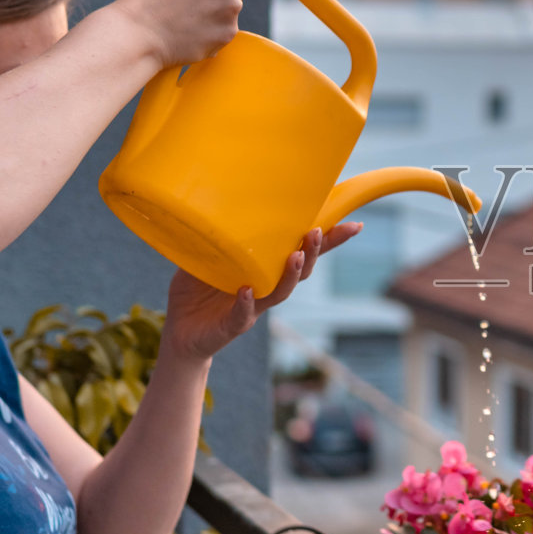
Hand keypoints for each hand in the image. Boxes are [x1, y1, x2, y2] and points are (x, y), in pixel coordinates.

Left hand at [159, 223, 361, 362]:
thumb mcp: (203, 257)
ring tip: (296, 257)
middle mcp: (265, 289)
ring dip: (290, 275)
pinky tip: (247, 291)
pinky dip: (246, 303)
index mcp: (264, 270)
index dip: (328, 241)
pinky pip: (242, 315)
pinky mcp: (230, 326)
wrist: (177, 334)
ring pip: (279, 293)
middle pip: (301, 272)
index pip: (302, 252)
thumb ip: (216, 236)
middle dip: (313, 252)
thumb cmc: (194, 293)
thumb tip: (221, 199)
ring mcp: (251, 308)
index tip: (354, 225)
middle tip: (316, 232)